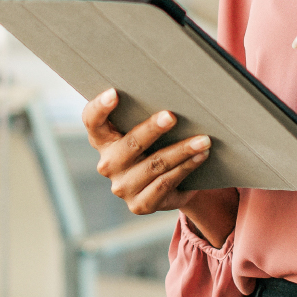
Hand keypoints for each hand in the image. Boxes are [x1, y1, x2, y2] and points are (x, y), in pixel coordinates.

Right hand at [81, 89, 238, 245]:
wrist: (165, 186)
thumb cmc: (154, 145)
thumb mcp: (143, 130)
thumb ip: (143, 115)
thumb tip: (174, 92)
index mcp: (102, 140)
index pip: (92, 121)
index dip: (100, 107)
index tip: (114, 93)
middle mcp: (108, 164)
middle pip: (130, 144)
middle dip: (152, 129)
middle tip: (172, 116)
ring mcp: (123, 187)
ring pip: (155, 165)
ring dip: (182, 150)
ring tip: (203, 140)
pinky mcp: (140, 204)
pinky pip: (166, 183)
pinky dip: (186, 168)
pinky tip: (200, 156)